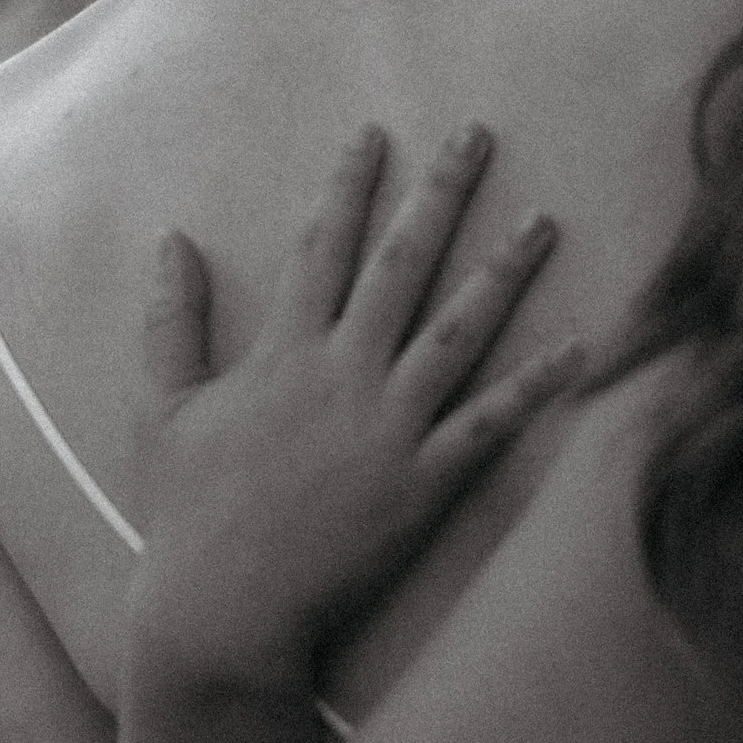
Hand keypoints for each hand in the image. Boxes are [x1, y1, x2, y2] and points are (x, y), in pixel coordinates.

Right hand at [121, 123, 581, 703]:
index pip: (324, 246)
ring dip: (504, 271)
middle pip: (403, 264)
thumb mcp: (161, 407)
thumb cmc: (188, 512)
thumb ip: (170, 319)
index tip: (376, 133)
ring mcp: (391, 426)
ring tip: (544, 221)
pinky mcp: (426, 480)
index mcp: (285, 352)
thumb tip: (171, 239)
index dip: (351, 185)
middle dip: (441, 193)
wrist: (223, 609)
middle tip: (477, 135)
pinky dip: (538, 385)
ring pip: (460, 329)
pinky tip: (582, 347)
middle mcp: (345, 374)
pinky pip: (492, 422)